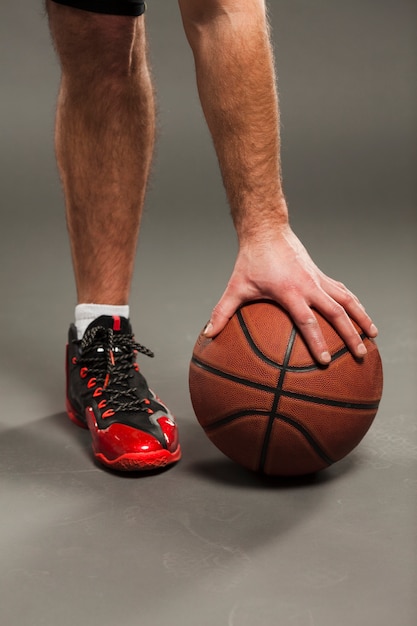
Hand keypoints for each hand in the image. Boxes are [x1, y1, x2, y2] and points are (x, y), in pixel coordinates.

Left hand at [203, 225, 377, 363]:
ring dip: (362, 318)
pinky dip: (354, 304)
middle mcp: (309, 285)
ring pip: (347, 300)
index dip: (317, 342)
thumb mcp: (235, 287)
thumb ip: (222, 312)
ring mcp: (318, 278)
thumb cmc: (250, 261)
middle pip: (337, 313)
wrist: (266, 230)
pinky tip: (360, 316)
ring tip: (372, 336)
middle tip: (359, 355)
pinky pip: (343, 291)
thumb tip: (207, 334)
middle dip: (349, 335)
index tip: (326, 361)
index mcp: (290, 291)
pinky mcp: (321, 274)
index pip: (307, 321)